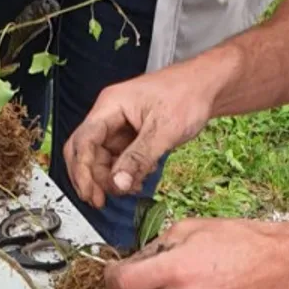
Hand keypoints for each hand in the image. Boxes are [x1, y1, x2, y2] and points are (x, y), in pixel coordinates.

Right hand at [62, 66, 215, 211]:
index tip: (89, 192)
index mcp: (110, 106)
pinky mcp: (130, 137)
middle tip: (99, 201)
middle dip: (90, 178)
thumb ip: (138, 158)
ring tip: (128, 190)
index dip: (82, 170)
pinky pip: (118, 160)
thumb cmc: (187, 95)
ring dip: (110, 179)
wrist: (207, 87)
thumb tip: (117, 183)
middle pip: (86, 152)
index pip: (83, 141)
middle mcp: (109, 116)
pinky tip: (137, 181)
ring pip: (101, 159)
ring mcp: (118, 127)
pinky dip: (124, 174)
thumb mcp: (164, 130)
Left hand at [105, 218, 282, 288]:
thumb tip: (134, 262)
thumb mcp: (188, 229)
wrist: (274, 266)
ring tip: (169, 279)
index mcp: (175, 270)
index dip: (110, 277)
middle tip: (120, 283)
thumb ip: (154, 247)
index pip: (122, 283)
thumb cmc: (237, 241)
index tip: (111, 270)